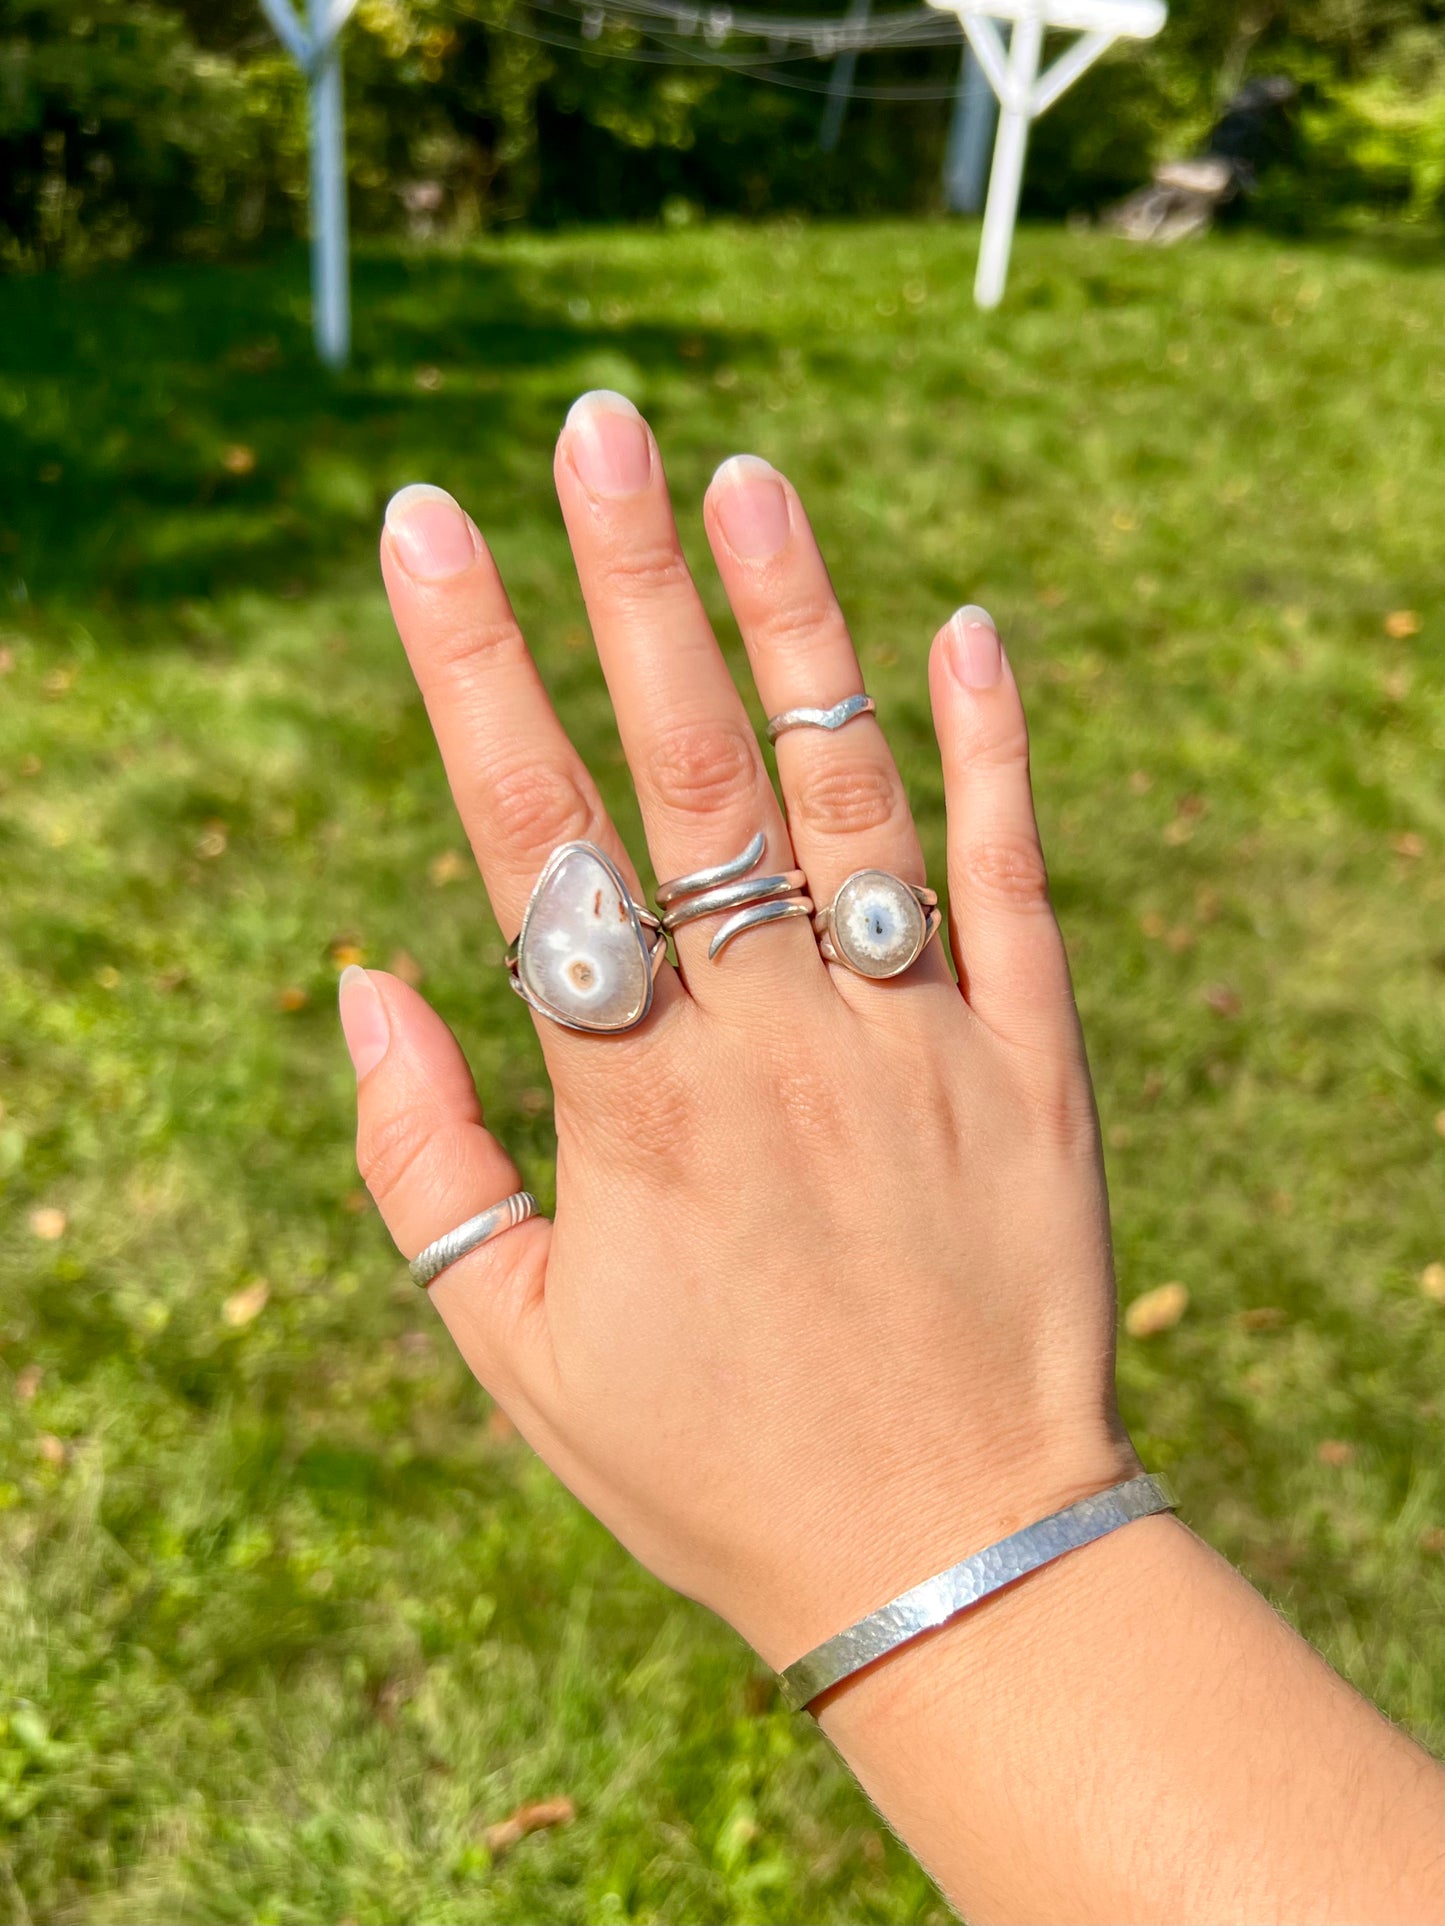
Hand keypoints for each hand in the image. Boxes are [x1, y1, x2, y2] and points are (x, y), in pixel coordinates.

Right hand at [341, 392, 1136, 1671]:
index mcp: (635, 1098)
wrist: (952, 1555)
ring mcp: (917, 1034)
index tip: (424, 531)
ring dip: (797, 625)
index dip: (470, 669)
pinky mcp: (1035, 1061)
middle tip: (591, 427)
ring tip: (746, 476)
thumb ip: (422, 1159)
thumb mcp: (514, 1347)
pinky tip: (967, 631)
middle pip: (691, 770)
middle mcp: (776, 1035)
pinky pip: (1012, 881)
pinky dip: (992, 752)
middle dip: (624, 585)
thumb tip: (364, 980)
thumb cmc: (712, 1464)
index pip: (533, 837)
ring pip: (850, 791)